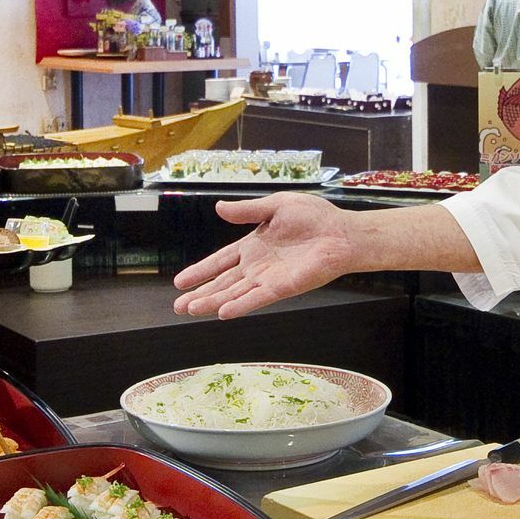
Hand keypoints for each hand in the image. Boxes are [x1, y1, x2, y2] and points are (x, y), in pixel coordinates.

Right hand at [173, 194, 357, 318]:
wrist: (341, 232)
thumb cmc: (314, 216)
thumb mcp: (275, 206)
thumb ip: (247, 211)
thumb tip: (218, 208)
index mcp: (253, 245)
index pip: (220, 261)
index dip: (201, 270)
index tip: (180, 282)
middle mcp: (257, 265)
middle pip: (222, 283)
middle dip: (200, 293)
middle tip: (178, 306)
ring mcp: (268, 278)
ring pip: (234, 293)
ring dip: (213, 302)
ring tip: (191, 309)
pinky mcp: (282, 287)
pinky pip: (257, 298)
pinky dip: (240, 305)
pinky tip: (222, 313)